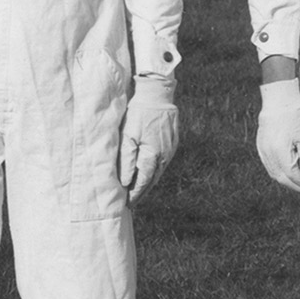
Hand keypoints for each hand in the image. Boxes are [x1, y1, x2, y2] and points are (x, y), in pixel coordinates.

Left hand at [118, 77, 180, 204]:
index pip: (143, 182)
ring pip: (159, 171)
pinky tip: (148, 170)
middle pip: (152, 179)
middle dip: (142, 191)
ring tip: (138, 189)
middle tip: (132, 201)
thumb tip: (126, 182)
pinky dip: (154, 169)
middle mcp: (165, 155)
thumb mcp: (127, 136)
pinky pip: (163, 161)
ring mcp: (171, 149)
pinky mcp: (173, 141)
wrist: (157, 94)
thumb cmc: (138, 114)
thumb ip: (127, 160)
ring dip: (149, 181)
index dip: (134, 194)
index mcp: (153, 156)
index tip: (127, 204)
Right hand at [257, 77, 299, 195]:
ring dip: (287, 181)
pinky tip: (289, 173)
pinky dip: (279, 173)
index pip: (292, 175)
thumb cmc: (295, 116)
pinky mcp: (260, 147)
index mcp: (279, 152)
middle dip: (295, 186)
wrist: (278, 99)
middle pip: (281, 178)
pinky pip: (269, 166)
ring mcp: (262, 150)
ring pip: (274, 174)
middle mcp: (268, 154)